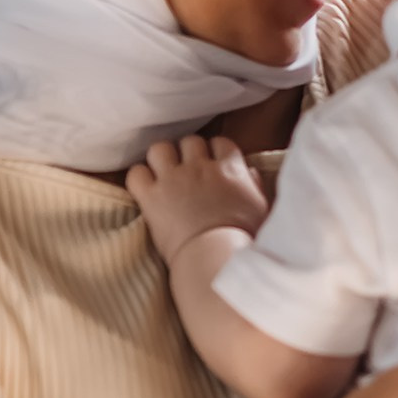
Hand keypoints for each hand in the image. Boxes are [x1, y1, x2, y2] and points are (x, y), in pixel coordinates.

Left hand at [126, 135, 266, 262]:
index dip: (215, 151)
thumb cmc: (244, 237)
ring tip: (163, 174)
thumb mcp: (261, 209)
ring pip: (159, 149)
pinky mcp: (151, 197)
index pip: (220, 142)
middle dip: (188, 153)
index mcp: (229, 169)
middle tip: (187, 171)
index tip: (213, 164)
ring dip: (161, 159)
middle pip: (189, 141)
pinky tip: (145, 189)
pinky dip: (139, 178)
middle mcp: (200, 167)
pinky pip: (136, 173)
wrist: (216, 255)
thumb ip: (255, 186)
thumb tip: (250, 173)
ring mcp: (173, 179)